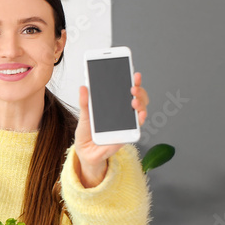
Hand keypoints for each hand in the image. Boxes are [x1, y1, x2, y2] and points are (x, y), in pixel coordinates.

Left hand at [74, 71, 148, 187]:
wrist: (86, 152)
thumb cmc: (87, 132)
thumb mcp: (84, 115)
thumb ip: (85, 102)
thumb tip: (84, 87)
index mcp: (114, 105)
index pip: (126, 89)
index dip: (132, 80)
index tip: (134, 73)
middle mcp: (123, 113)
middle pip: (138, 98)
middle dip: (139, 90)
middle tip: (132, 88)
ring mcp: (127, 124)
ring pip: (140, 110)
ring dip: (141, 104)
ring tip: (134, 101)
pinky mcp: (127, 135)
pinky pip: (137, 127)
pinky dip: (139, 120)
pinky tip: (139, 115)